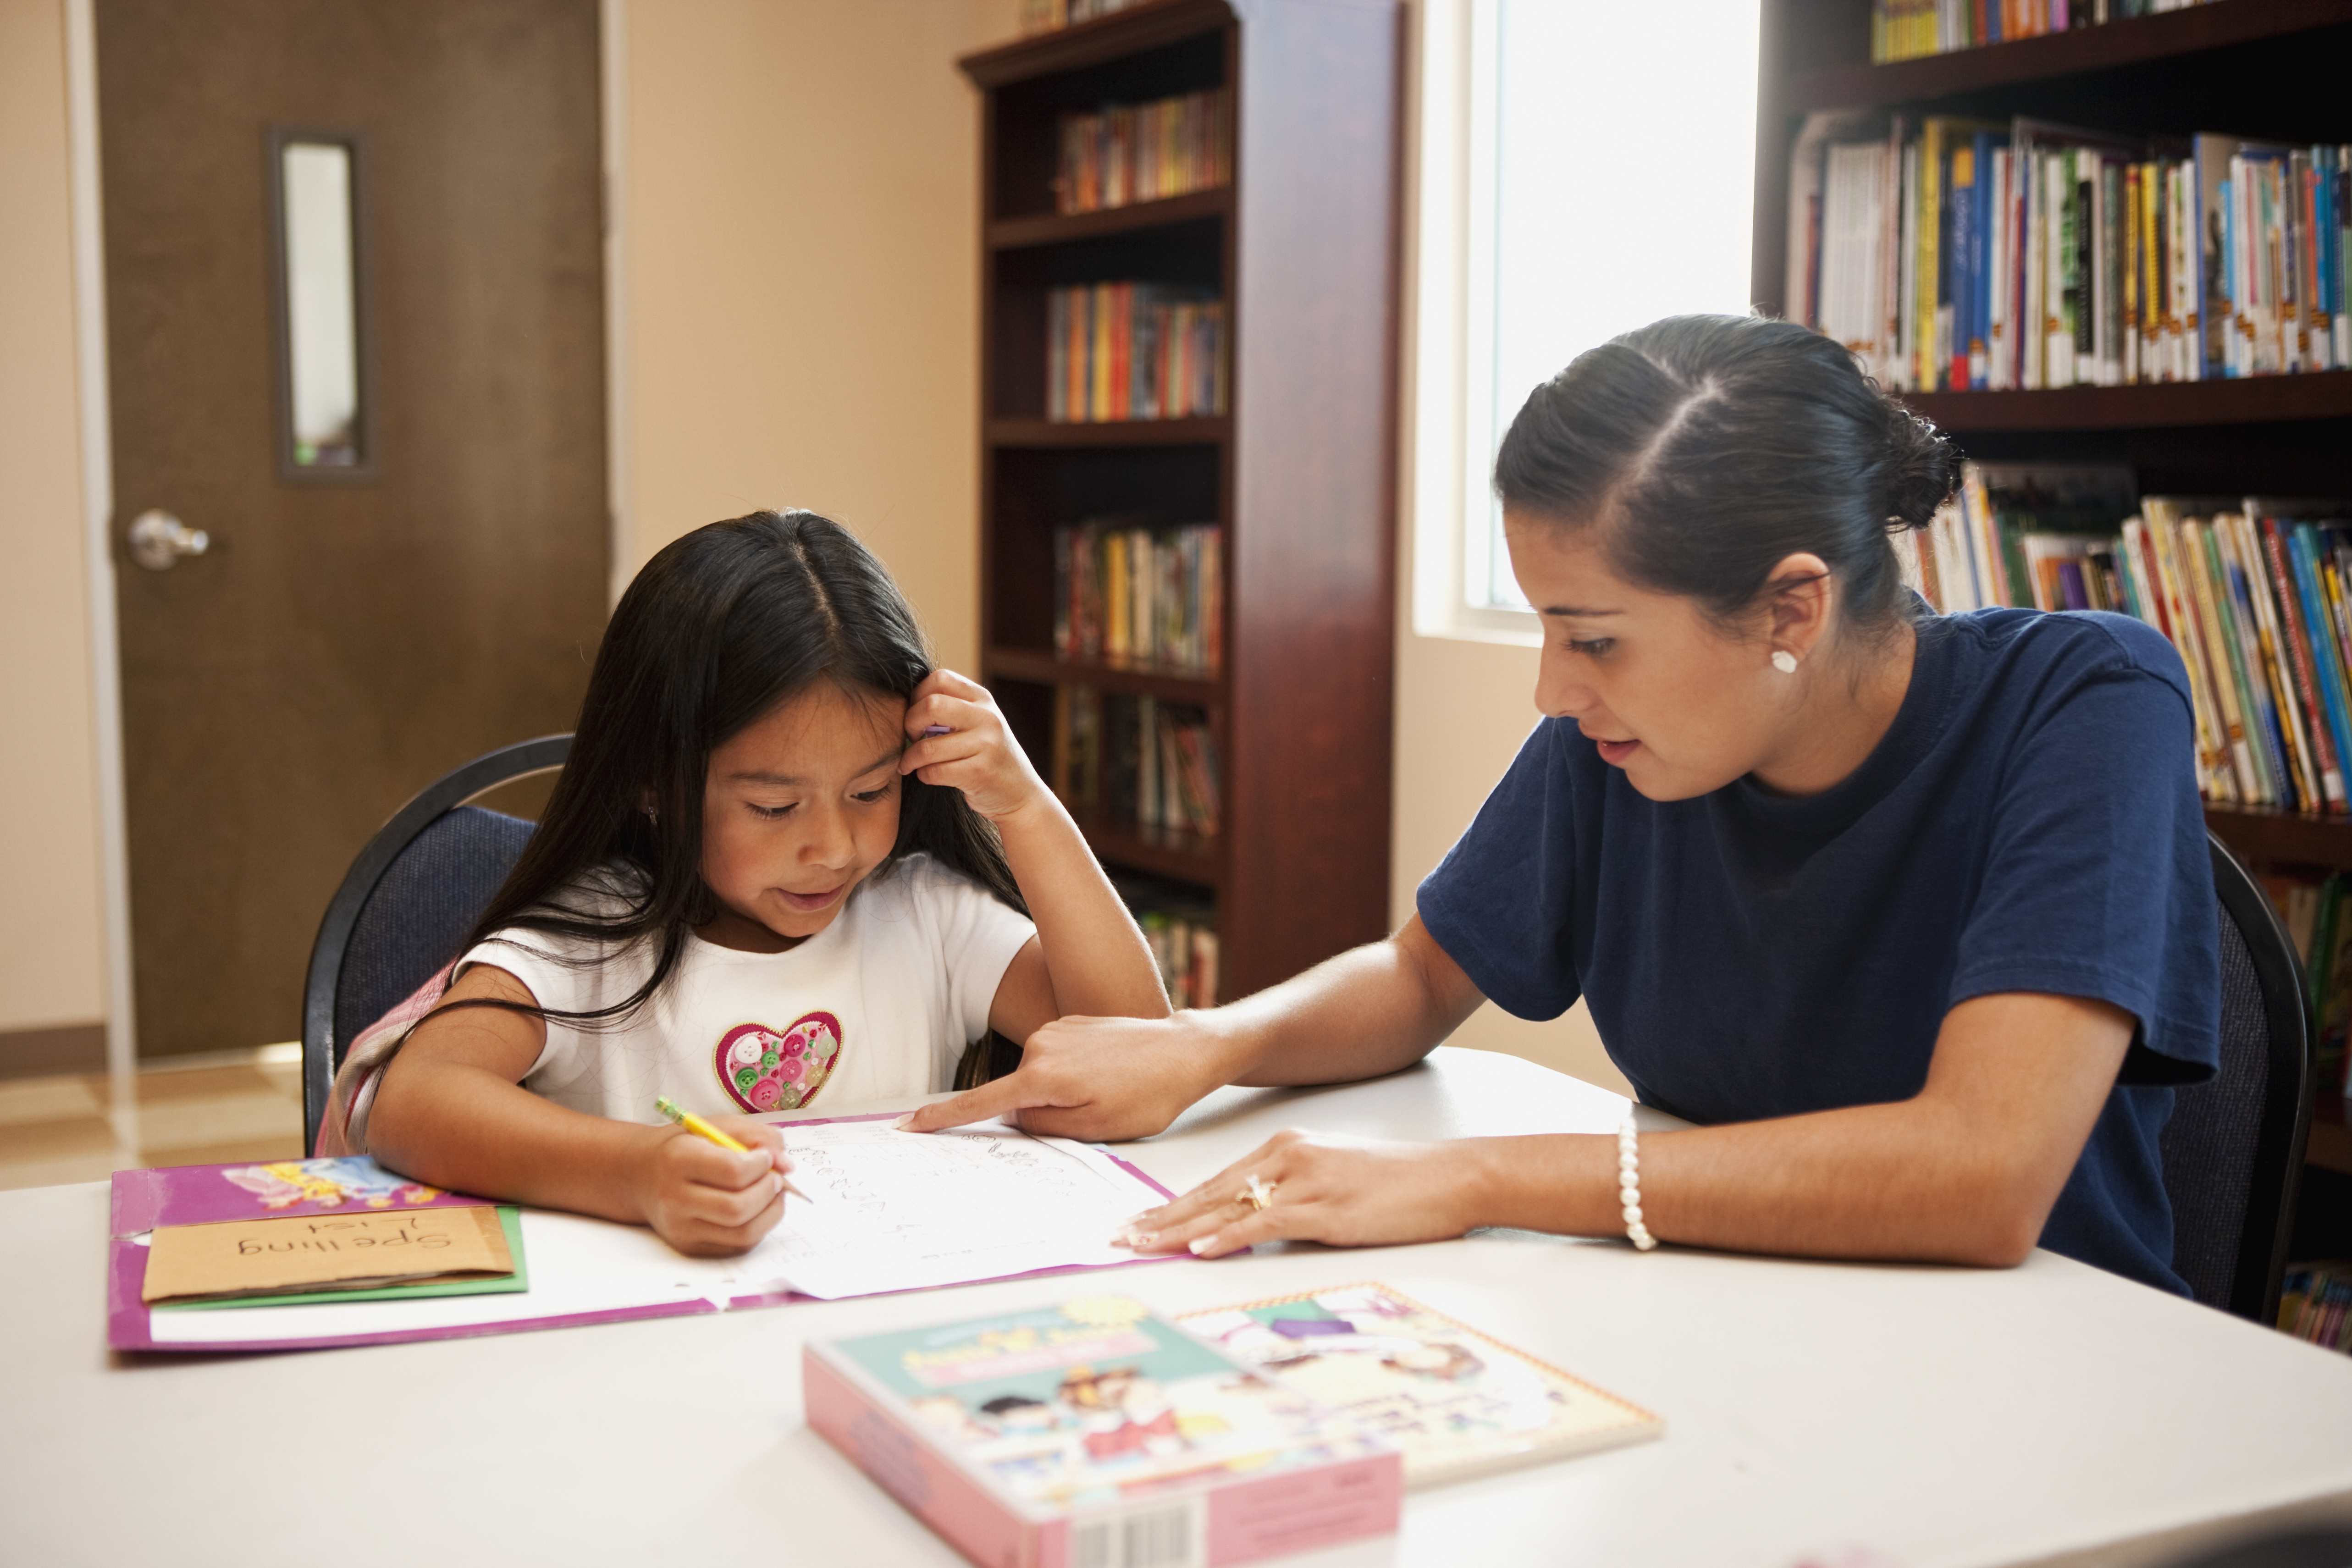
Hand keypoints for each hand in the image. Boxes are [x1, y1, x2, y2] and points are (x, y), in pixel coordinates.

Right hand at [631, 1117, 795, 1256]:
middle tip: (776, 1178)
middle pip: (737, 1208)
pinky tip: (758, 1209)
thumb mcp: (718, 1126)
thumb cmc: (687, 1146)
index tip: (767, 1157)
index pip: (732, 1171)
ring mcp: (681, 1228)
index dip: (761, 1165)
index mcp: (679, 1160)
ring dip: (770, 1213)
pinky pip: (737, 1246)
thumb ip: (758, 1136)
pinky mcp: (690, 1246)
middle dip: (769, 1192)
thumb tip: (787, 1165)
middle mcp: (675, 1198)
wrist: (643, 1175)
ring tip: (773, 1194)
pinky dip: (758, 1228)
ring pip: (742, 1233)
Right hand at [897, 1012, 1237, 1142]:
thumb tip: (1015, 1117)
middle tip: (1097, 1113)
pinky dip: (1072, 1077)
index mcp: (1045, 1076)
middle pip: (1019, 1097)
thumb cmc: (1150, 1095)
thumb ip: (1046, 1126)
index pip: (982, 1103)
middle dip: (1043, 1114)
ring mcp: (1056, 1031)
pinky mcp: (1070, 1025)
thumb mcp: (1098, 1128)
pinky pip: (1056, 1063)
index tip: (909, 1125)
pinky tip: (1109, 1075)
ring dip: (1062, 1095)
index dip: (944, 1117)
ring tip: (1110, 1093)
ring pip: (1039, 1081)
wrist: (1187, 1051)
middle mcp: (1042, 1047)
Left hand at [899, 669, 1047, 822]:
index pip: (940, 678)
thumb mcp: (978, 724)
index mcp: (983, 699)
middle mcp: (987, 717)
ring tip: (909, 764)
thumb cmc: (988, 757)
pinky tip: (928, 776)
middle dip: (910, 723)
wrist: (1021, 794)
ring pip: (927, 746)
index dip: (917, 695)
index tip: (916, 716)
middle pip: (931, 706)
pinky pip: (934, 771)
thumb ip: (952, 709)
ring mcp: (986, 744)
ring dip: (910, 758)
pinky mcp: (980, 772)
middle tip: (911, 738)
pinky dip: (923, 775)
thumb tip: (906, 705)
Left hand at [1116, 1129, 1490, 1257]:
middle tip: (1117, 1237)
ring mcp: (1304, 1180)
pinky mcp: (1325, 1206)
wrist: (1448, 1176)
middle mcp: (1286, 1157)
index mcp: (1284, 1148)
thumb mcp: (1331, 1180)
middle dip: (1160, 1219)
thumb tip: (1252, 1227)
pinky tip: (1200, 1248)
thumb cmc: (1396, 1184)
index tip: (1137, 1222)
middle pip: (1209, 1193)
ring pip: (1227, 1208)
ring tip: (1141, 1245)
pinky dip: (1229, 1237)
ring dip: (1179, 1230)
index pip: (1214, 1182)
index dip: (1171, 1205)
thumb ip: (1290, 1197)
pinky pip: (1265, 1223)